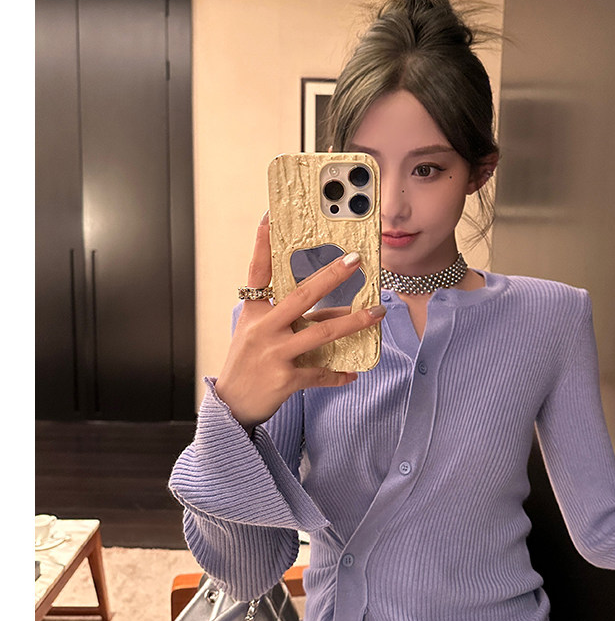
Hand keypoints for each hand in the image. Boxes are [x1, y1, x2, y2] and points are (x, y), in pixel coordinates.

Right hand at [214, 212, 384, 427]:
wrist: (232, 404)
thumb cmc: (248, 362)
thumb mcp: (258, 332)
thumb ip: (290, 318)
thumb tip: (335, 310)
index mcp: (254, 312)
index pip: (258, 271)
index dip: (262, 244)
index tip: (269, 216)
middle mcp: (263, 329)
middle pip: (303, 296)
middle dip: (332, 276)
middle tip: (355, 260)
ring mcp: (274, 353)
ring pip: (321, 333)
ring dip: (353, 322)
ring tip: (377, 313)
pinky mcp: (285, 379)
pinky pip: (320, 373)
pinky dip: (338, 374)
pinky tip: (353, 373)